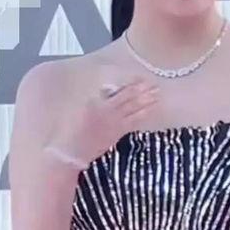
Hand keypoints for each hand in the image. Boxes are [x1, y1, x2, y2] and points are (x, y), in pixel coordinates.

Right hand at [44, 70, 160, 165]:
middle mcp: (106, 109)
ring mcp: (113, 121)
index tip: (140, 77)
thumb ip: (95, 101)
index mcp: (96, 102)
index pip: (117, 90)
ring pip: (133, 107)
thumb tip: (106, 92)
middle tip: (154, 83)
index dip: (130, 83)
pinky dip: (144, 114)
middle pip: (128, 97)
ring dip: (146, 99)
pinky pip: (134, 121)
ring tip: (157, 92)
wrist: (72, 151)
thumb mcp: (82, 111)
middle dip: (142, 89)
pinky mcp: (117, 132)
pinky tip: (152, 109)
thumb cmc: (73, 131)